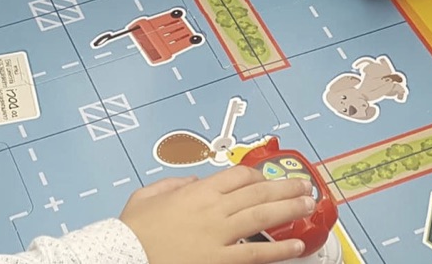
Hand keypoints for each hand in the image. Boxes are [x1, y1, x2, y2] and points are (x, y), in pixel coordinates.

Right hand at [121, 166, 316, 263]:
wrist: (123, 256)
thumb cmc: (132, 231)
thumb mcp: (147, 195)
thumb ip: (173, 183)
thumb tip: (193, 180)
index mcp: (196, 191)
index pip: (238, 176)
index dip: (259, 176)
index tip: (268, 179)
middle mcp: (213, 209)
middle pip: (258, 192)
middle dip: (285, 188)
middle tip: (305, 187)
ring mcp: (218, 235)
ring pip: (263, 216)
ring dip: (290, 210)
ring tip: (309, 206)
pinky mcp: (219, 260)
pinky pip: (256, 254)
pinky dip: (279, 249)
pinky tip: (296, 246)